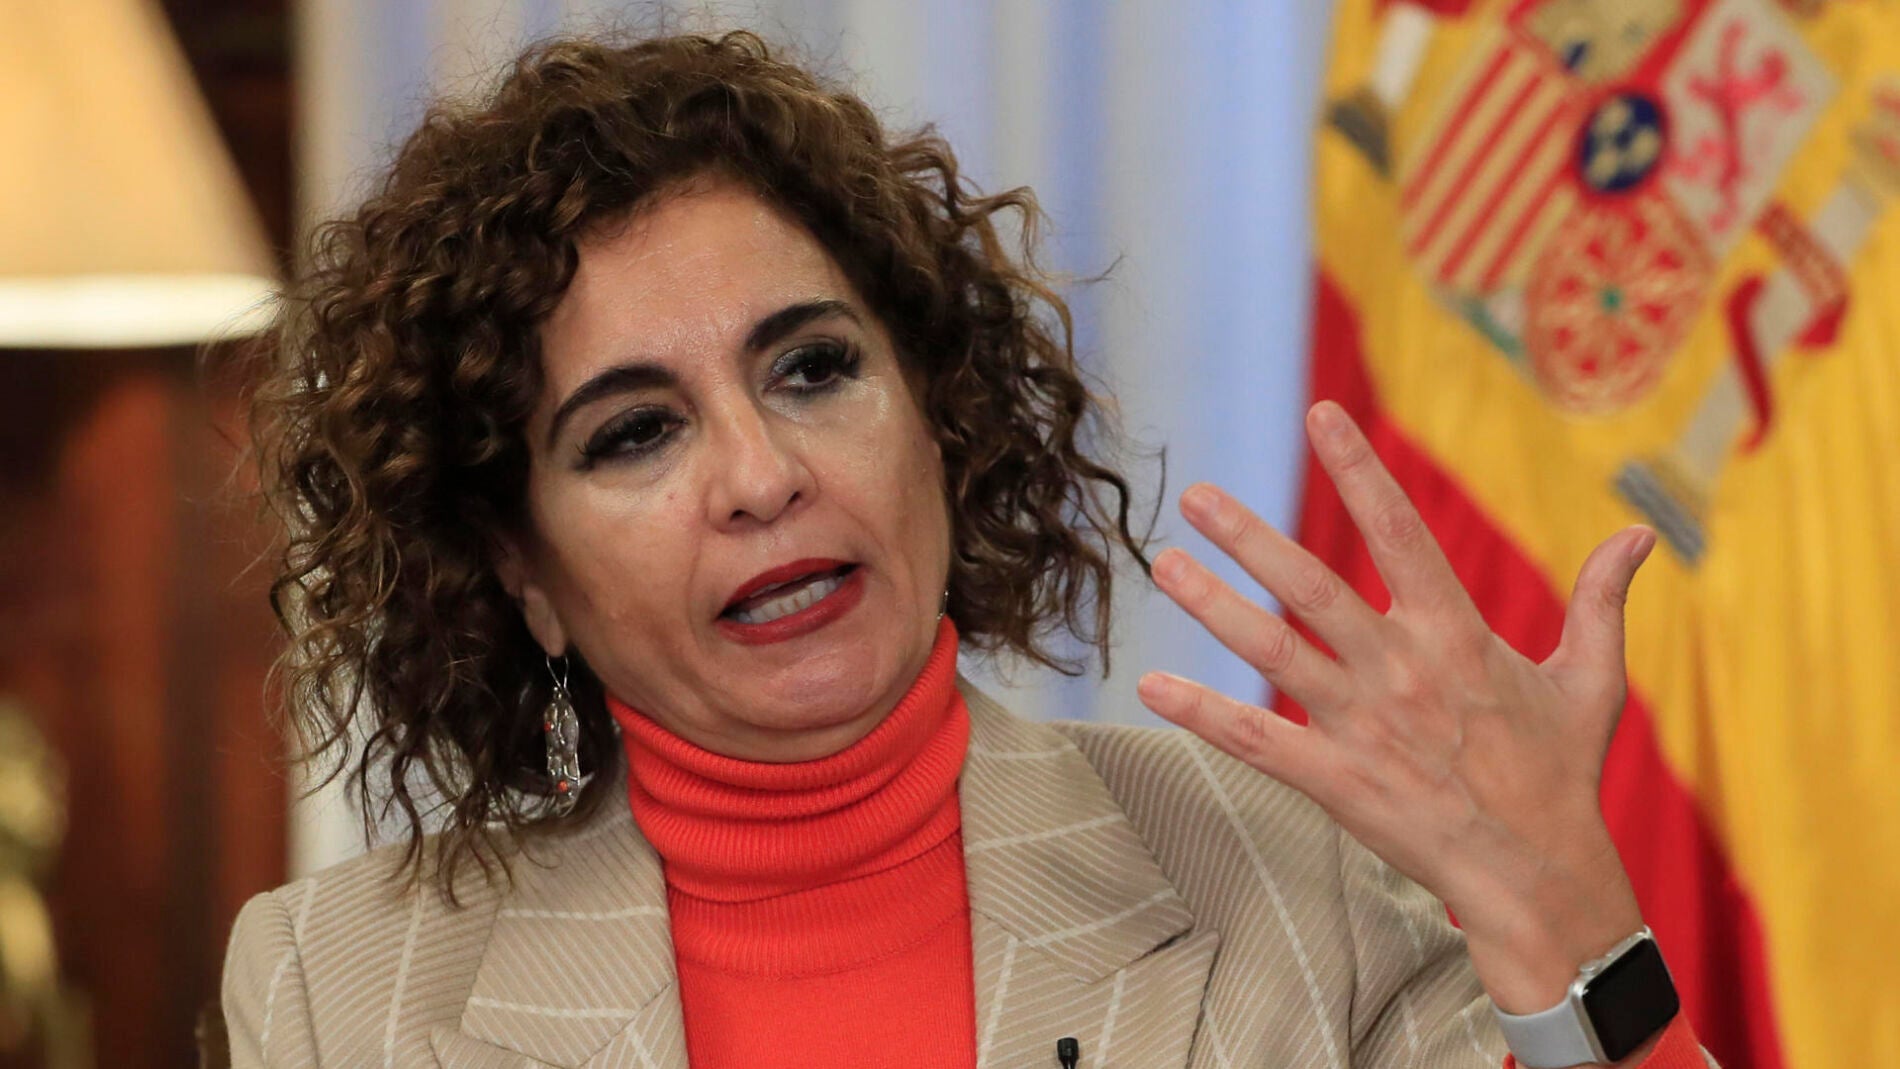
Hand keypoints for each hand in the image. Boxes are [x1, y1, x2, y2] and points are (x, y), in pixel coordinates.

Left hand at [1137, 400, 1657, 1015]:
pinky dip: (1203, 714)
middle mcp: (1402, 670)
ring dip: (1214, 607)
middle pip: (1312, 588)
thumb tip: (1638, 534)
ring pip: (1274, 652)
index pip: (1401, 532)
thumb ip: (1601, 601)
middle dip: (1250, 538)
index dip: (1359, 471)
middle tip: (1195, 497)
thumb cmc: (1561, 776)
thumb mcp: (1591, 681)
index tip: (1321, 416)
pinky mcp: (1338, 780)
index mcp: (1456, 636)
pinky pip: (1257, 741)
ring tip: (1164, 566)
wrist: (1541, 877)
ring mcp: (1364, 726)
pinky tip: (1152, 689)